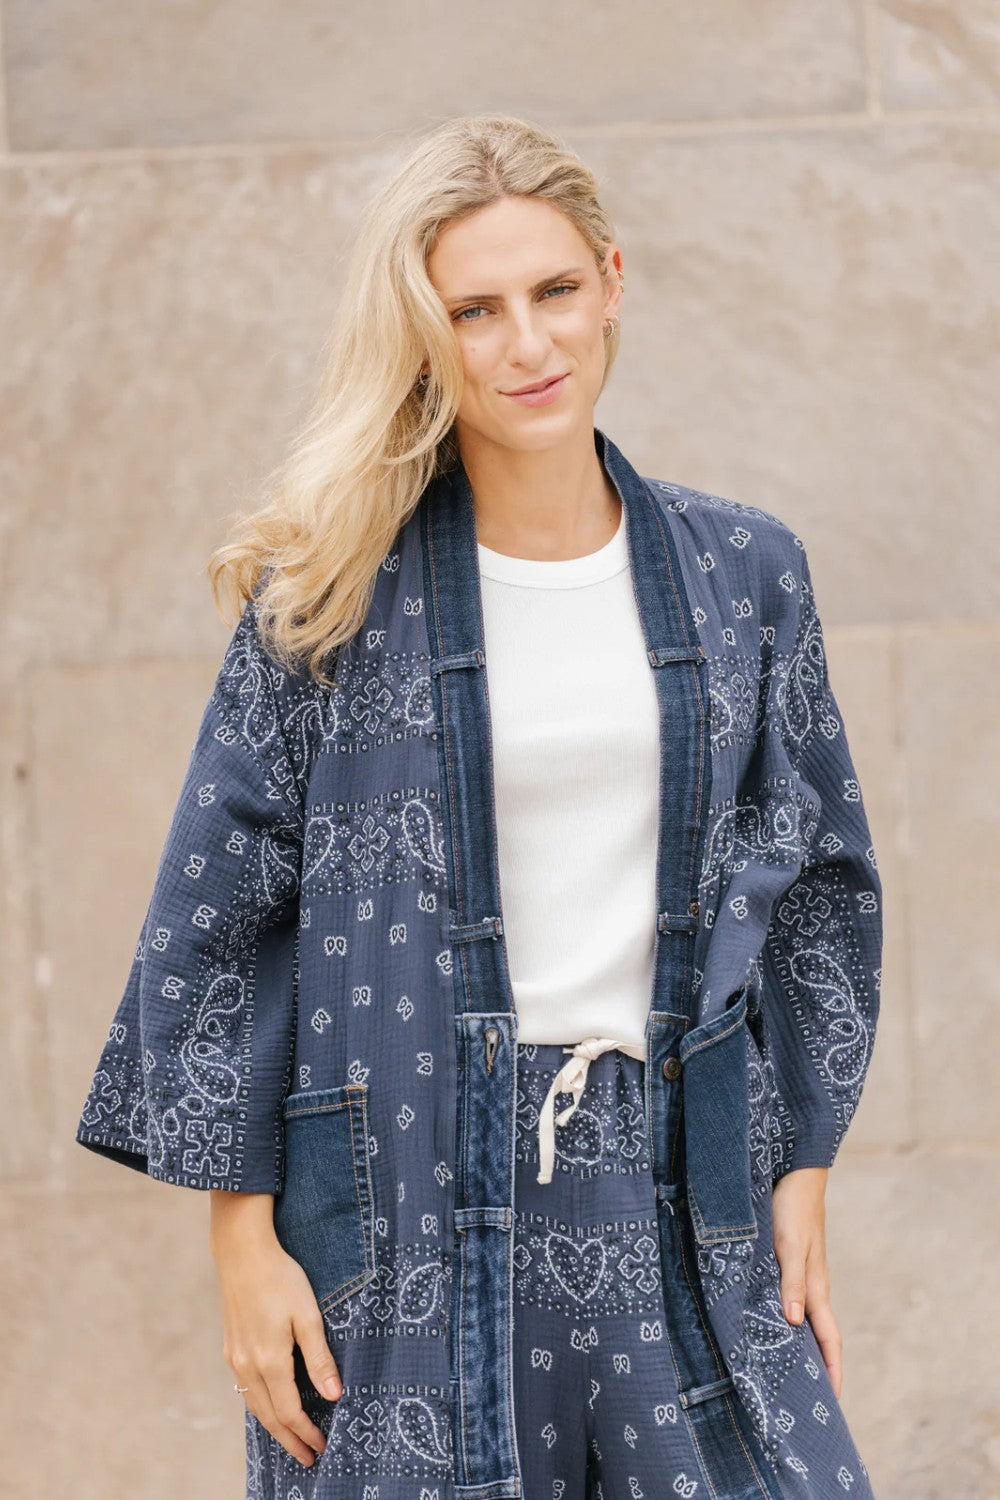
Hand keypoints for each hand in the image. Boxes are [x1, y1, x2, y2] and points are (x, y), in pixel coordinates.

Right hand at [209, 1191, 342, 1468]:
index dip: (306, 1432)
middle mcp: (248, 1366)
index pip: (290, 1411)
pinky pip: (246, 1390)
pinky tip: (271, 1407)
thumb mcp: (308, 1315)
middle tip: (308, 1458)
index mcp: (270, 1361)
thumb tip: (335, 1395)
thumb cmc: (280, 1278)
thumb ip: (320, 1358)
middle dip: (290, 1440)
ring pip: (255, 1406)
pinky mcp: (230, 1348)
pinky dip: (261, 1407)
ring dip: (274, 1427)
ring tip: (292, 1439)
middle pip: (269, 1417)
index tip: (322, 1447)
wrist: (242, 1253)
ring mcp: (235, 1358)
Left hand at [770, 1166, 842, 1398]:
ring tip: (789, 1369)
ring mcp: (801, 1273)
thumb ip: (791, 1281)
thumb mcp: (789, 1245)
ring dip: (801, 1345)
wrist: (794, 1171)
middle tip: (807, 1397)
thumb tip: (796, 1323)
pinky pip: (791, 1299)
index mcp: (816, 1287)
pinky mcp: (788, 1260)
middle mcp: (811, 1285)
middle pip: (819, 1335)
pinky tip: (772, 1323)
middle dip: (818, 1366)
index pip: (828, 1338)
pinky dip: (787, 1319)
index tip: (832, 1400)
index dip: (832, 1369)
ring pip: (804, 1318)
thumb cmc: (792, 1207)